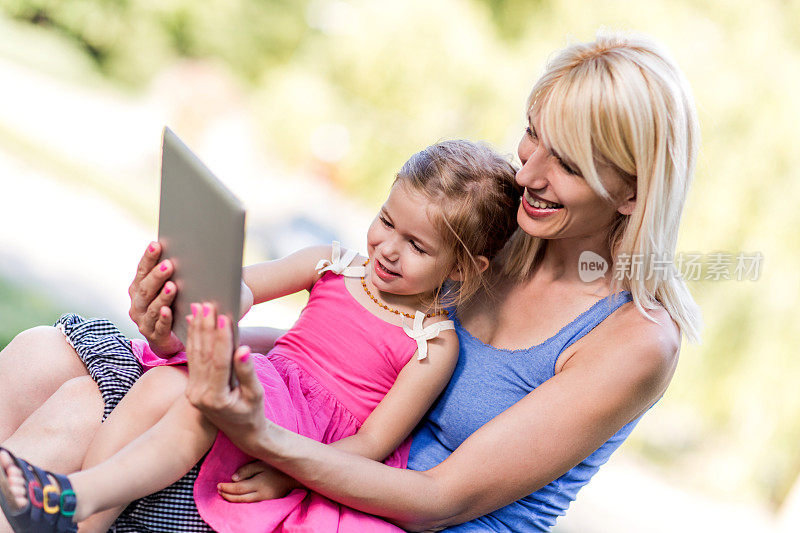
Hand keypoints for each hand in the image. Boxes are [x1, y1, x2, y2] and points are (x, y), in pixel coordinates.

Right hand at [128, 242, 182, 356]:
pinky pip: (160, 326)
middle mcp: (137, 305)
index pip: (141, 271)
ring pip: (152, 308)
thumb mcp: (164, 291)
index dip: (148, 258)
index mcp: (137, 290)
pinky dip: (164, 318)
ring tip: (172, 286)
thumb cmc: (169, 308)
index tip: (156, 245)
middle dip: (156, 276)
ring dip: (162, 297)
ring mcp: (144, 321)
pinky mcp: (155, 336)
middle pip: (145, 289)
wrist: (167, 340)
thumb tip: (181, 252)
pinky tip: (168, 311)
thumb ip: (167, 276)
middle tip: (168, 265)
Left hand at [184, 302, 272, 457]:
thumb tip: (242, 350)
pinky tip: (194, 323)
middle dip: (205, 327)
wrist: (241, 433)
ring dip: (197, 329)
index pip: (218, 362)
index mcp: (215, 398)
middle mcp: (199, 394)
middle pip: (203, 354)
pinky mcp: (192, 385)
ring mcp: (193, 390)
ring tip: (199, 307)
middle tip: (207, 304)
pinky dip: (193, 339)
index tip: (223, 317)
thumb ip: (247, 372)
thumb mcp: (255, 395)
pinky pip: (192, 358)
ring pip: (195, 354)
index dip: (221, 339)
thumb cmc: (253, 414)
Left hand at [217, 460, 297, 501]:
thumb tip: (233, 479)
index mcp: (258, 483)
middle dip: (227, 495)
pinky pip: (251, 502)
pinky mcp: (268, 500)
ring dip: (232, 499)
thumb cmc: (277, 466)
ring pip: (245, 502)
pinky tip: (237, 497)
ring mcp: (265, 498)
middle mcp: (260, 494)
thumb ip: (247, 470)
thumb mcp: (262, 463)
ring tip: (224, 494)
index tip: (218, 485)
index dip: (227, 488)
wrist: (294, 475)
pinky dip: (241, 500)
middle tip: (218, 491)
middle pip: (240, 498)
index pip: (238, 488)